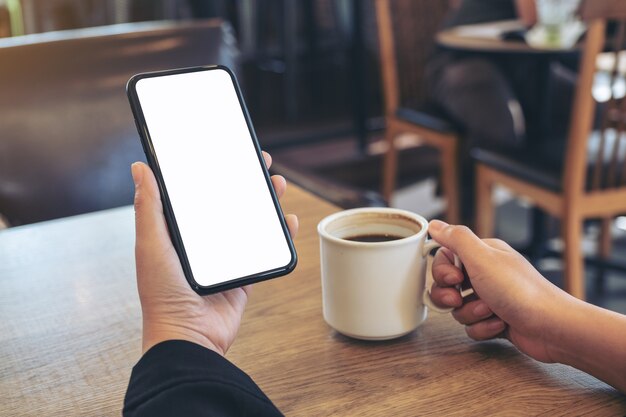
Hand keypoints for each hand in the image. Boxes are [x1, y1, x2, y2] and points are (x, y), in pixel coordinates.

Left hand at [131, 152, 297, 354]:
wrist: (188, 337)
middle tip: (260, 163)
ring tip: (277, 185)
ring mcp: (225, 260)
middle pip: (229, 205)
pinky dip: (280, 235)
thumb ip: (149, 207)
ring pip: (250, 224)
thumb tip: (140, 168)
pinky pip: (265, 251)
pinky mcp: (244, 276)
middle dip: (245, 183)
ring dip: (265, 203)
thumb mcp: (151, 244)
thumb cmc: (162, 294)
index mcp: (179, 233)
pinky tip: (288, 221)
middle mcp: (204, 244)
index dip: (213, 171)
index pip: (199, 194)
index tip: (227, 151)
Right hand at [427, 220, 573, 362]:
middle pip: (448, 285)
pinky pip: (472, 325)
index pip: (446, 257)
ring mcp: (491, 298)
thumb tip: (434, 224)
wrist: (551, 328)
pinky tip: (499, 325)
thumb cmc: (520, 292)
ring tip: (490, 311)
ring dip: (470, 313)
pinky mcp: (495, 319)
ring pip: (458, 308)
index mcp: (483, 254)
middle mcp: (486, 274)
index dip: (442, 272)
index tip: (452, 279)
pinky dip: (482, 328)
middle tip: (458, 299)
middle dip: (451, 296)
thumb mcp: (482, 258)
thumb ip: (456, 239)